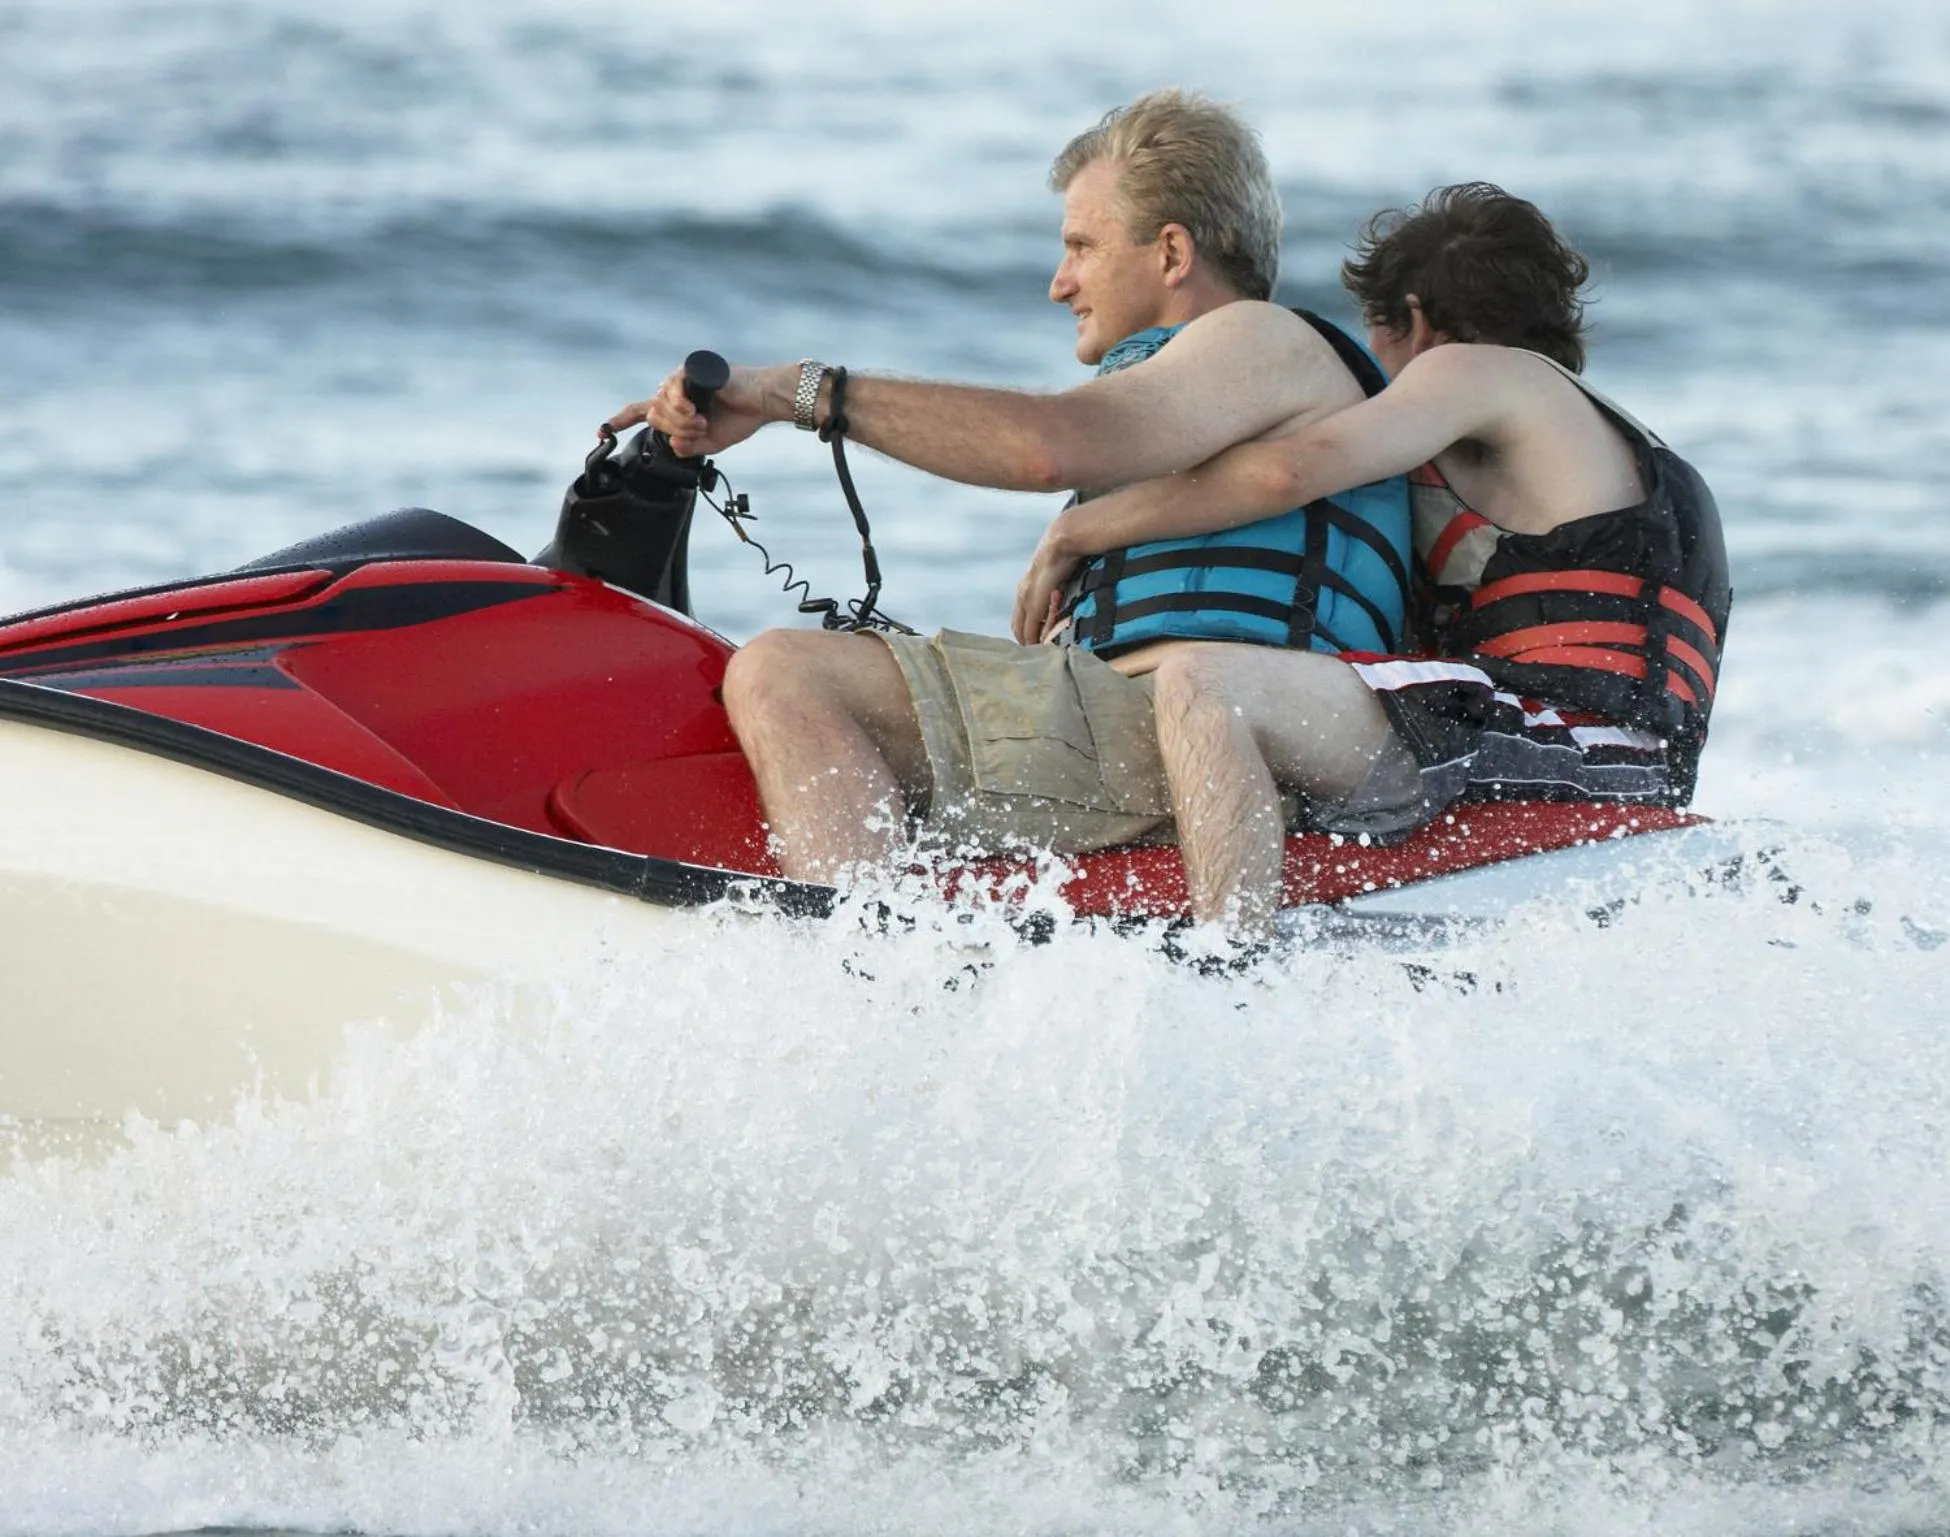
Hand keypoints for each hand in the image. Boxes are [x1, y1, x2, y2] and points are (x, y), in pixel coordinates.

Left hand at [605, 362, 783, 456]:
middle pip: (653, 416)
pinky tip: (695, 411)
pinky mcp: (690, 370)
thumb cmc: (741, 417)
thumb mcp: (711, 443)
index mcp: (679, 407)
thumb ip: (689, 447)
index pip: (643, 411)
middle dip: (673, 431)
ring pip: (660, 407)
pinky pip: (671, 390)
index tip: (603, 430)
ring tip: (702, 422)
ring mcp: (681, 379)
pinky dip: (680, 406)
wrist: (763, 401)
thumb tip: (673, 446)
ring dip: (680, 422)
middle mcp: (675, 391)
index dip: (623, 420)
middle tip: (698, 431)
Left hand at [1012, 515, 1085, 644]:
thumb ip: (1056, 589)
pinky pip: (1029, 628)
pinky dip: (1032, 639)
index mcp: (1026, 588)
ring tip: (1037, 652)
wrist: (1062, 540)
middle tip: (1034, 653)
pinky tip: (1039, 646)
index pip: (1020, 616)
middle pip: (1016, 625)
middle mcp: (1022, 594)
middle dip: (1023, 640)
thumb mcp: (1057, 576)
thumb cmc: (1064, 555)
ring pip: (1020, 629)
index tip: (1034, 641)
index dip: (1025, 630)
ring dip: (1028, 642)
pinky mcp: (1033, 601)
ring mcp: (1026, 598)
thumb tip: (1064, 595)